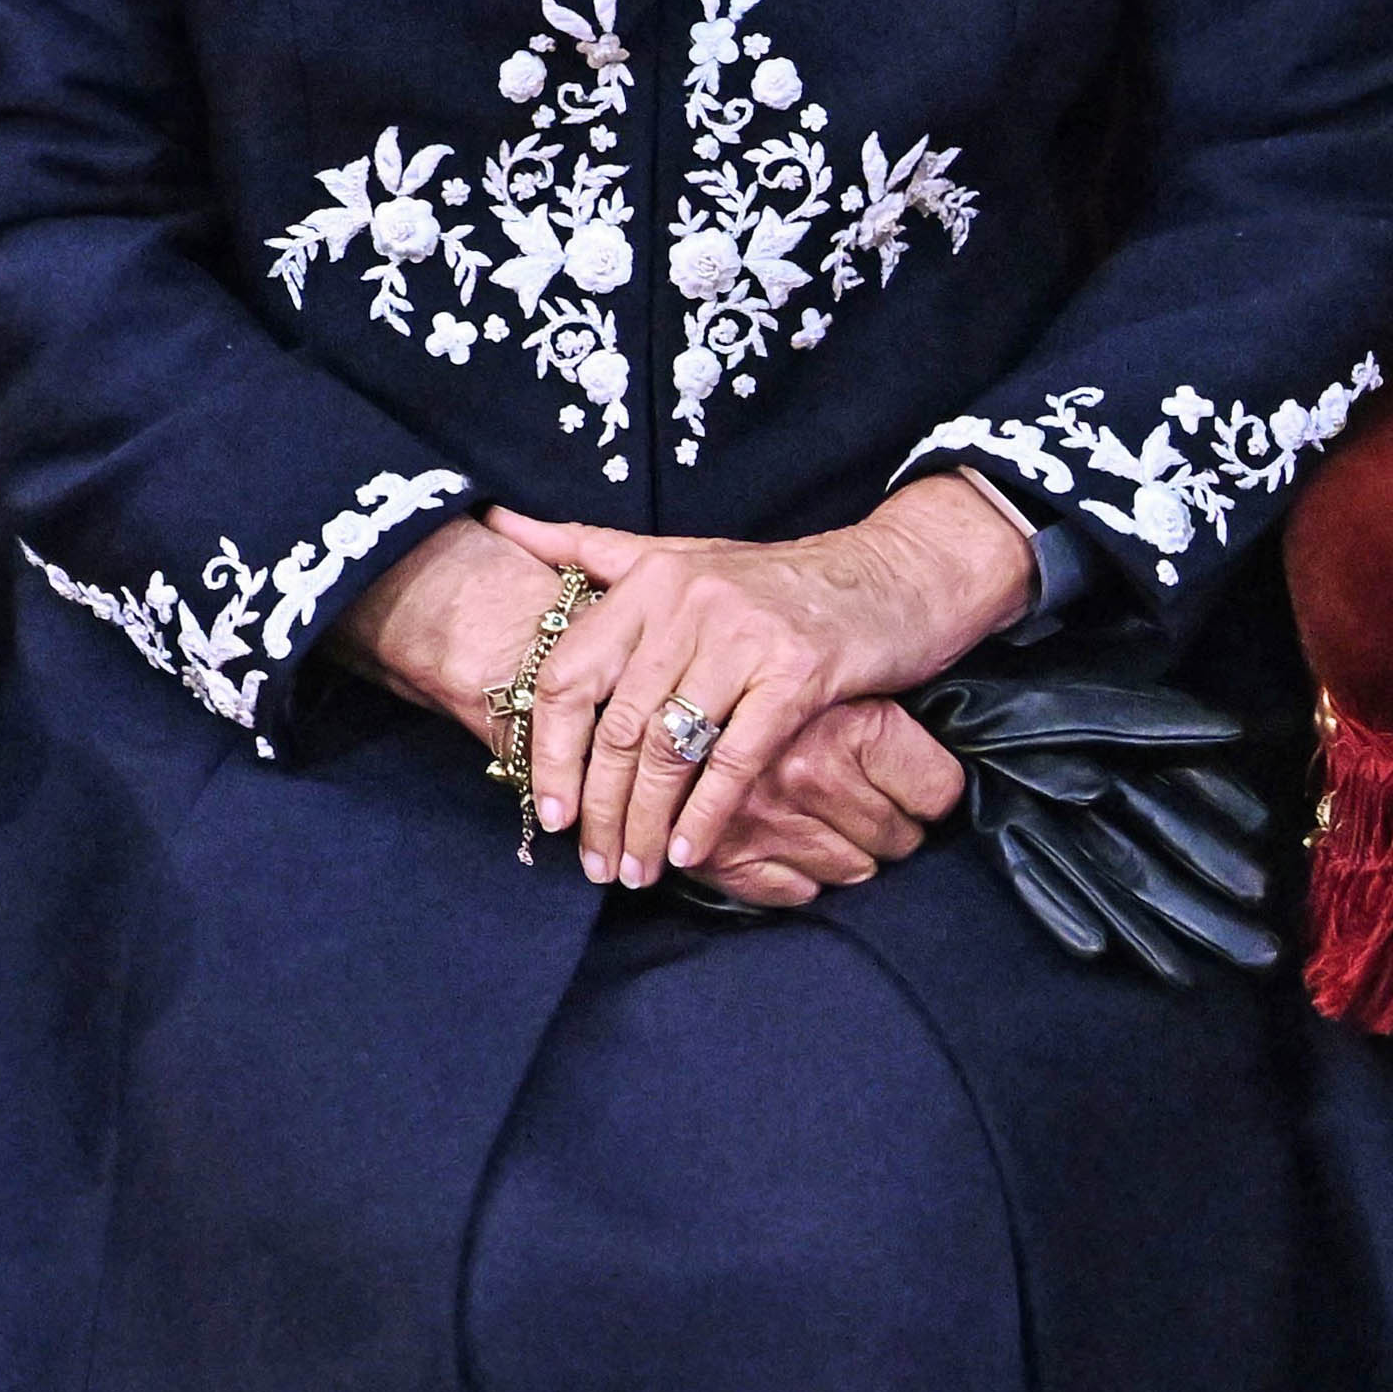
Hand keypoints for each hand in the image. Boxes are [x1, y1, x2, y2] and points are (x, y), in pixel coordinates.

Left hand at [504, 479, 1037, 889]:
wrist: (894, 574)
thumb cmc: (778, 580)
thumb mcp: (680, 554)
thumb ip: (591, 549)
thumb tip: (498, 521)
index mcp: (646, 582)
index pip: (570, 676)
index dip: (551, 751)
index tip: (548, 810)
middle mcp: (684, 604)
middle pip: (617, 726)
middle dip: (599, 807)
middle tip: (595, 863)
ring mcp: (741, 638)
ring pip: (670, 749)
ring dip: (646, 822)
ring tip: (635, 870)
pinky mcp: (799, 673)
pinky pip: (736, 757)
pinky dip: (707, 813)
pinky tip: (689, 852)